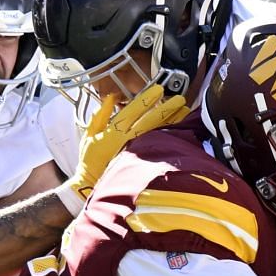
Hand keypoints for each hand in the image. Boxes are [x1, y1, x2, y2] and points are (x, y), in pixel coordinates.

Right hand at [67, 83, 190, 205]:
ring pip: (158, 132)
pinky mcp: (142, 163)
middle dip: (166, 109)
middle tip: (180, 99)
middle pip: (150, 121)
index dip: (146, 100)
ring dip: (172, 121)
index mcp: (113, 132)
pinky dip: (170, 137)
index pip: (133, 111)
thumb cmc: (90, 161)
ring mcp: (136, 152)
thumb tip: (110, 98)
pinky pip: (159, 146)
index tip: (159, 90)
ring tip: (185, 111)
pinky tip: (180, 130)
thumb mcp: (89, 136)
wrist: (91, 186)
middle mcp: (127, 141)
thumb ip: (100, 116)